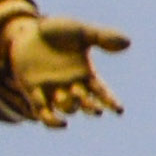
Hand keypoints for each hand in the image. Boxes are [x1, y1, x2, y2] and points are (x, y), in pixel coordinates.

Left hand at [0, 10, 128, 122]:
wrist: (27, 31)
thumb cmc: (56, 31)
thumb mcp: (81, 31)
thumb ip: (102, 36)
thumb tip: (128, 43)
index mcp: (85, 73)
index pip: (101, 91)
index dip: (110, 101)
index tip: (119, 110)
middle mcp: (71, 85)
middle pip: (85, 103)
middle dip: (91, 107)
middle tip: (96, 110)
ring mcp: (52, 90)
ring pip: (67, 108)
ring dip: (70, 106)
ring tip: (70, 95)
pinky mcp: (33, 91)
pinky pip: (43, 112)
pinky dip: (51, 121)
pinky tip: (61, 124)